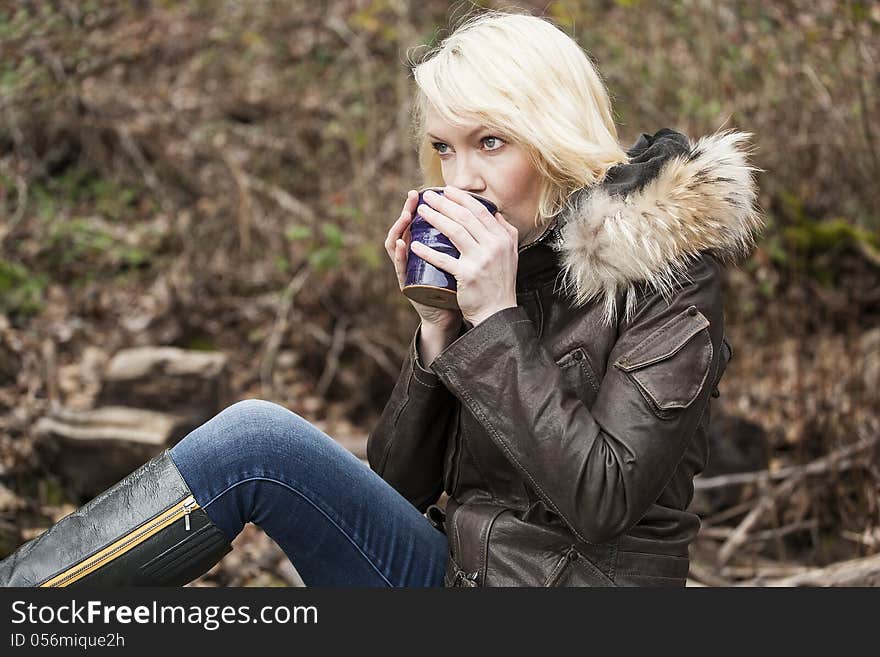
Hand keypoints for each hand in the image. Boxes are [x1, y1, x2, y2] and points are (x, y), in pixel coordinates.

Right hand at [384, 189, 462, 332]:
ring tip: (406, 214)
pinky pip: (400, 267)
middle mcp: (414, 256)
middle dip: (409, 209)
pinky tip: (402, 244)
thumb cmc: (458, 286)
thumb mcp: (463, 260)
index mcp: (427, 248)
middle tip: (414, 195)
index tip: (432, 190)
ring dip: (399, 227)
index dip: (425, 206)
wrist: (449, 316)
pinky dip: (399, 255)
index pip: (423, 222)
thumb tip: (492, 219)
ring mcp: (408, 270)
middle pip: (406, 227)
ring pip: (396, 244)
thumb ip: (469, 241)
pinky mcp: (406, 284)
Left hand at [409, 186, 518, 325]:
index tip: (447, 190)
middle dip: (444, 203)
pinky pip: (444, 259)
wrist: (498, 312)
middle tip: (428, 196)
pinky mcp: (468, 275)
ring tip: (421, 211)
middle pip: (465, 217)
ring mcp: (481, 260)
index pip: (480, 211)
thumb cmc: (500, 283)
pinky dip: (427, 251)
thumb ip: (504, 232)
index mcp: (504, 238)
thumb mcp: (510, 254)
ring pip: (455, 232)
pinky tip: (415, 244)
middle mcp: (495, 246)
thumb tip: (494, 212)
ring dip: (435, 218)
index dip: (462, 198)